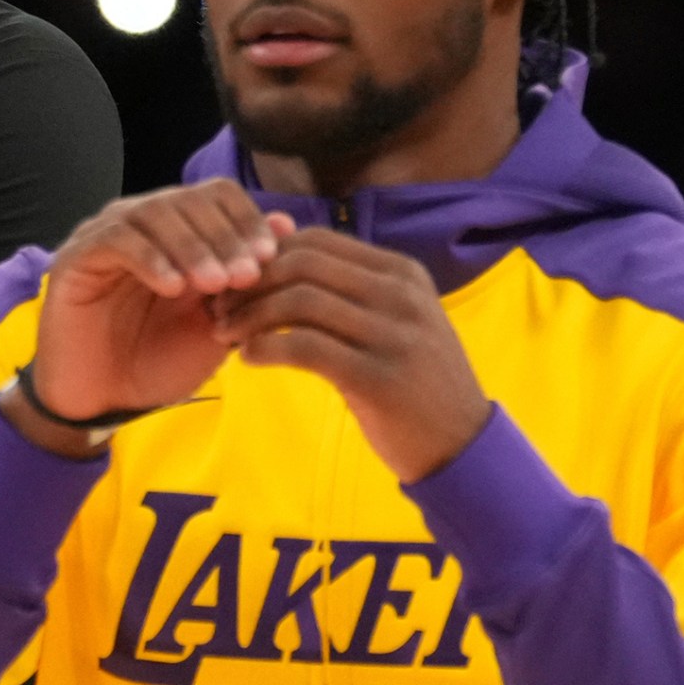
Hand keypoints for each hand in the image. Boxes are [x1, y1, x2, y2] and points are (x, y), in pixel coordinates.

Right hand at [21, 182, 287, 444]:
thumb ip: (246, 280)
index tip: (271, 257)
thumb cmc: (160, 360)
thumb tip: (285, 226)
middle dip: (225, 236)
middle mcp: (143, 222)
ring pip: (154, 213)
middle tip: (245, 275)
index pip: (218, 195)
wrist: (105, 400)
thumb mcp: (217, 322)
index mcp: (179, 231)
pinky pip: (116, 240)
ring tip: (215, 283)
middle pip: (190, 199)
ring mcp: (107, 234)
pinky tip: (172, 287)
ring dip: (192, 246)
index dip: (247, 220)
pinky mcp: (76, 257)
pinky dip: (150, 259)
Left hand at [213, 229, 489, 481]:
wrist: (461, 443)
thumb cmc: (414, 380)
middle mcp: (400, 295)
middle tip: (221, 308)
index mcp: (401, 272)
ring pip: (299, 302)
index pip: (316, 241)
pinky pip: (305, 348)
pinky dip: (265, 349)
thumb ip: (344, 290)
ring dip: (250, 316)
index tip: (236, 283)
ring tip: (228, 335)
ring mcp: (392, 335)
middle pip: (302, 264)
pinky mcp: (377, 378)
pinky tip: (249, 360)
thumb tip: (281, 251)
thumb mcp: (391, 322)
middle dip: (250, 283)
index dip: (264, 256)